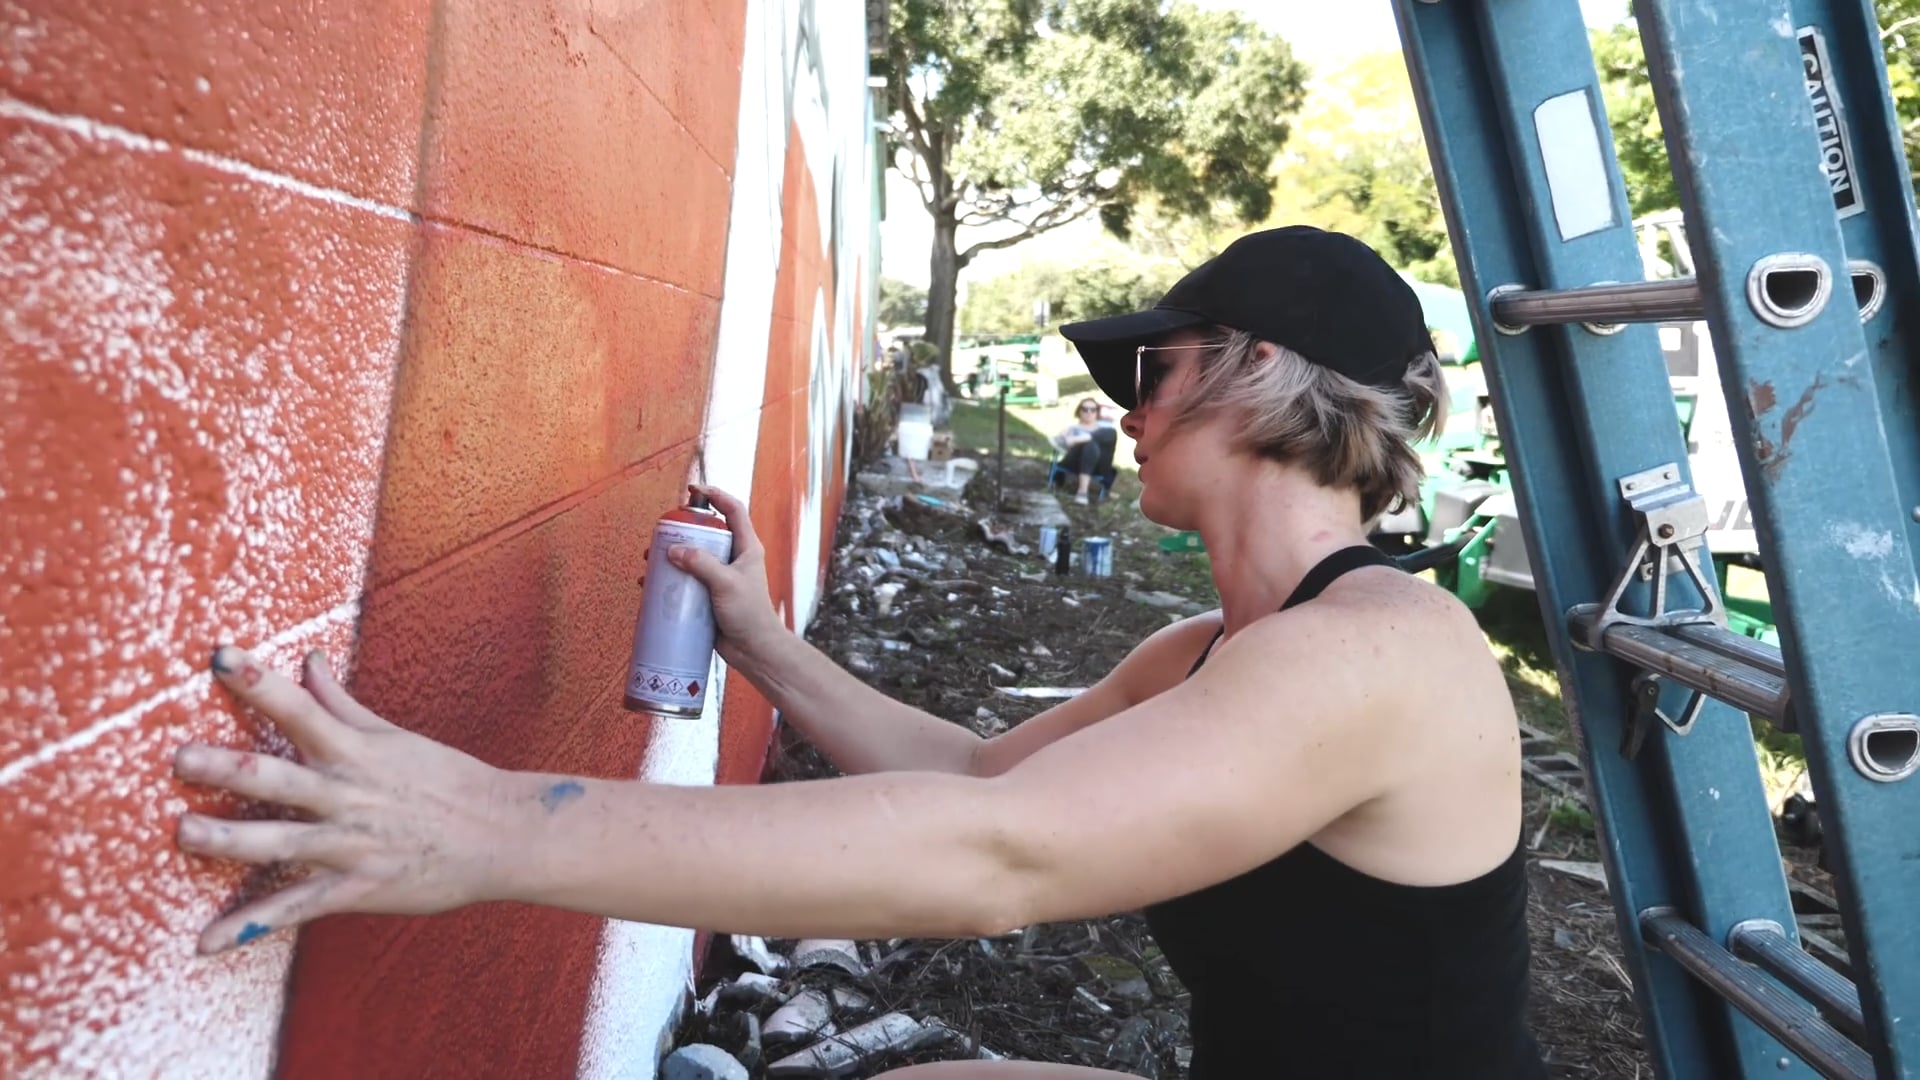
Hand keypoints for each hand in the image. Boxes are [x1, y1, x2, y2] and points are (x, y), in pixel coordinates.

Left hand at [173, 646, 515, 953]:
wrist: (502, 834)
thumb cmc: (450, 781)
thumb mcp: (395, 737)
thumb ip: (342, 704)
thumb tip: (309, 661)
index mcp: (355, 752)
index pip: (299, 708)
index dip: (258, 681)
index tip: (219, 657)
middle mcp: (347, 795)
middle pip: (276, 777)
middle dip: (226, 767)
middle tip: (180, 758)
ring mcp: (350, 844)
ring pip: (278, 842)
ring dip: (228, 839)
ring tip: (184, 832)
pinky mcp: (356, 888)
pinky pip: (294, 908)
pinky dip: (249, 927)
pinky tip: (207, 942)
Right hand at [666, 484, 785, 662]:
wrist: (753, 650)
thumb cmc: (749, 614)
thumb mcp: (725, 583)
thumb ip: (701, 564)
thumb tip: (672, 550)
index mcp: (746, 548)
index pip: (733, 510)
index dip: (716, 495)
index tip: (694, 490)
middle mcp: (733, 559)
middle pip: (706, 533)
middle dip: (682, 530)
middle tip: (661, 532)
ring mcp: (719, 577)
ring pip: (692, 557)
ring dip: (671, 556)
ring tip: (650, 560)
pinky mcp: (707, 596)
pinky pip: (686, 581)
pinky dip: (669, 580)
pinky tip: (651, 585)